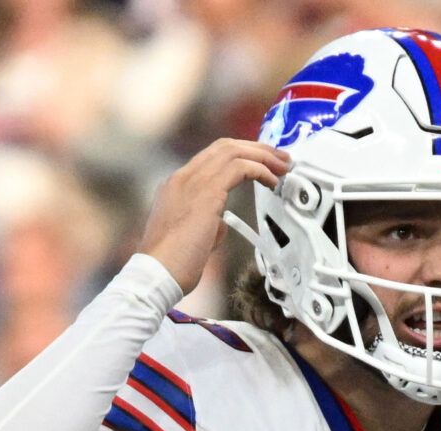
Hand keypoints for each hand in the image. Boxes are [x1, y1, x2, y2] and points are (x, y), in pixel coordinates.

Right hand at [140, 139, 289, 294]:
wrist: (157, 273)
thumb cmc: (173, 264)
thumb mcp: (191, 236)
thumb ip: (207, 222)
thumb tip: (222, 221)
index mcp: (177, 185)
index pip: (211, 157)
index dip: (240, 155)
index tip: (261, 163)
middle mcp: (183, 177)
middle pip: (224, 146)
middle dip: (256, 149)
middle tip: (280, 159)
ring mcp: (192, 181)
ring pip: (233, 150)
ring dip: (263, 156)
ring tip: (282, 167)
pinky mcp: (206, 192)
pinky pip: (239, 167)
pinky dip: (260, 170)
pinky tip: (272, 182)